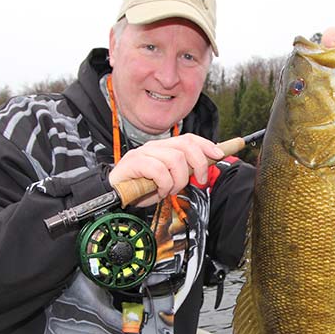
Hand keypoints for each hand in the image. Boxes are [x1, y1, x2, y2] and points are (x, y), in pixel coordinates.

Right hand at [108, 133, 224, 206]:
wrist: (115, 194)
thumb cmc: (141, 188)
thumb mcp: (168, 180)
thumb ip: (182, 172)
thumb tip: (203, 170)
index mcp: (163, 148)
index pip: (189, 138)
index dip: (206, 145)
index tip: (219, 154)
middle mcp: (154, 146)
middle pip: (186, 145)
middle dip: (199, 164)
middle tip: (199, 181)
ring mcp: (144, 153)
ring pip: (175, 159)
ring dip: (178, 180)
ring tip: (170, 190)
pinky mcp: (134, 162)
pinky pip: (159, 170)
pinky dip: (164, 185)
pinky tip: (159, 192)